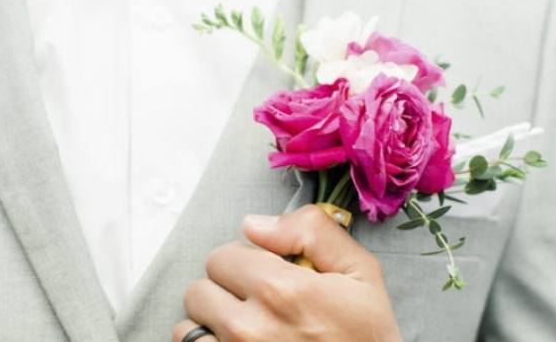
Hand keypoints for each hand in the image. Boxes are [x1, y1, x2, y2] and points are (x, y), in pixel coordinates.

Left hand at [172, 205, 402, 341]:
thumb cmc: (367, 334)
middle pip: (200, 288)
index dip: (244, 261)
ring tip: (245, 328)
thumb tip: (254, 224)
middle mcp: (250, 327)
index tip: (267, 276)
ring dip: (212, 323)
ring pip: (189, 325)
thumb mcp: (360, 272)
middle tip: (257, 303)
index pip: (221, 256)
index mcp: (281, 289)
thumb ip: (312, 231)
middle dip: (226, 290)